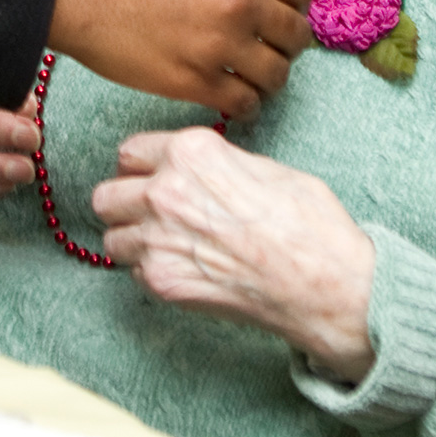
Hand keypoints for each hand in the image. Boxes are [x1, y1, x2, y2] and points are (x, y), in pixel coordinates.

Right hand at [49, 0, 310, 121]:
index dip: (294, 5)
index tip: (282, 14)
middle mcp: (240, 2)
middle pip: (297, 36)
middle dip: (286, 43)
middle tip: (266, 47)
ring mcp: (221, 45)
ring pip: (277, 75)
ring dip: (267, 76)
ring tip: (247, 74)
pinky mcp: (197, 82)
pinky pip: (245, 104)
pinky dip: (244, 103)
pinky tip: (231, 94)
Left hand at [92, 128, 375, 381]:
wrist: (328, 285)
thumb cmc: (310, 224)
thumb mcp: (266, 167)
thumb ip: (217, 163)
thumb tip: (201, 168)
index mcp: (190, 151)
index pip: (129, 153)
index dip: (142, 168)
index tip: (150, 180)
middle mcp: (164, 189)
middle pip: (107, 195)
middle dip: (126, 205)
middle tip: (150, 217)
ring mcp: (158, 237)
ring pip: (113, 237)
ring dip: (135, 243)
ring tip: (168, 249)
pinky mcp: (162, 280)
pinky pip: (135, 273)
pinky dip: (154, 274)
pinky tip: (186, 273)